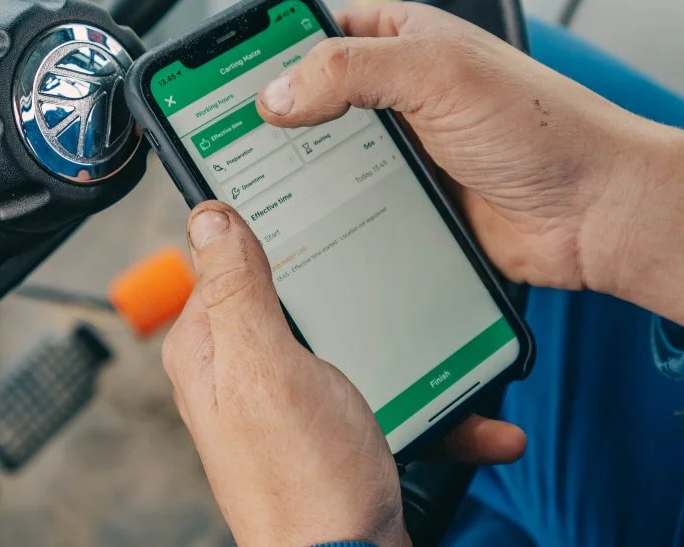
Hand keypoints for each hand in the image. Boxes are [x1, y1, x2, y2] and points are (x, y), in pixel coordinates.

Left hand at [163, 202, 525, 546]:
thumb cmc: (304, 482)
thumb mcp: (268, 367)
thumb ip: (237, 291)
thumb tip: (210, 217)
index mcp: (213, 347)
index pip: (227, 259)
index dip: (269, 227)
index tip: (320, 200)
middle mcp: (243, 371)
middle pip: (296, 295)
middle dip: (351, 286)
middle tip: (397, 273)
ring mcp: (287, 402)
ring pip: (350, 341)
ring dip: (406, 347)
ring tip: (452, 345)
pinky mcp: (331, 430)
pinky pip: (383, 393)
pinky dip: (429, 403)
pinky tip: (473, 418)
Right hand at [257, 3, 683, 330]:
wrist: (597, 212)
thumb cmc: (543, 127)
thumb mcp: (439, 74)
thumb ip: (350, 71)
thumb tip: (275, 92)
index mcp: (403, 44)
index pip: (314, 39)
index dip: (269, 59)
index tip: (224, 89)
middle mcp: (398, 98)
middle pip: (311, 107)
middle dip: (276, 129)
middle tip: (231, 151)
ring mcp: (403, 156)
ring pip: (326, 164)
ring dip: (301, 180)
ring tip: (257, 196)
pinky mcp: (410, 208)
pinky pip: (352, 211)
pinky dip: (328, 220)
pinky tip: (303, 233)